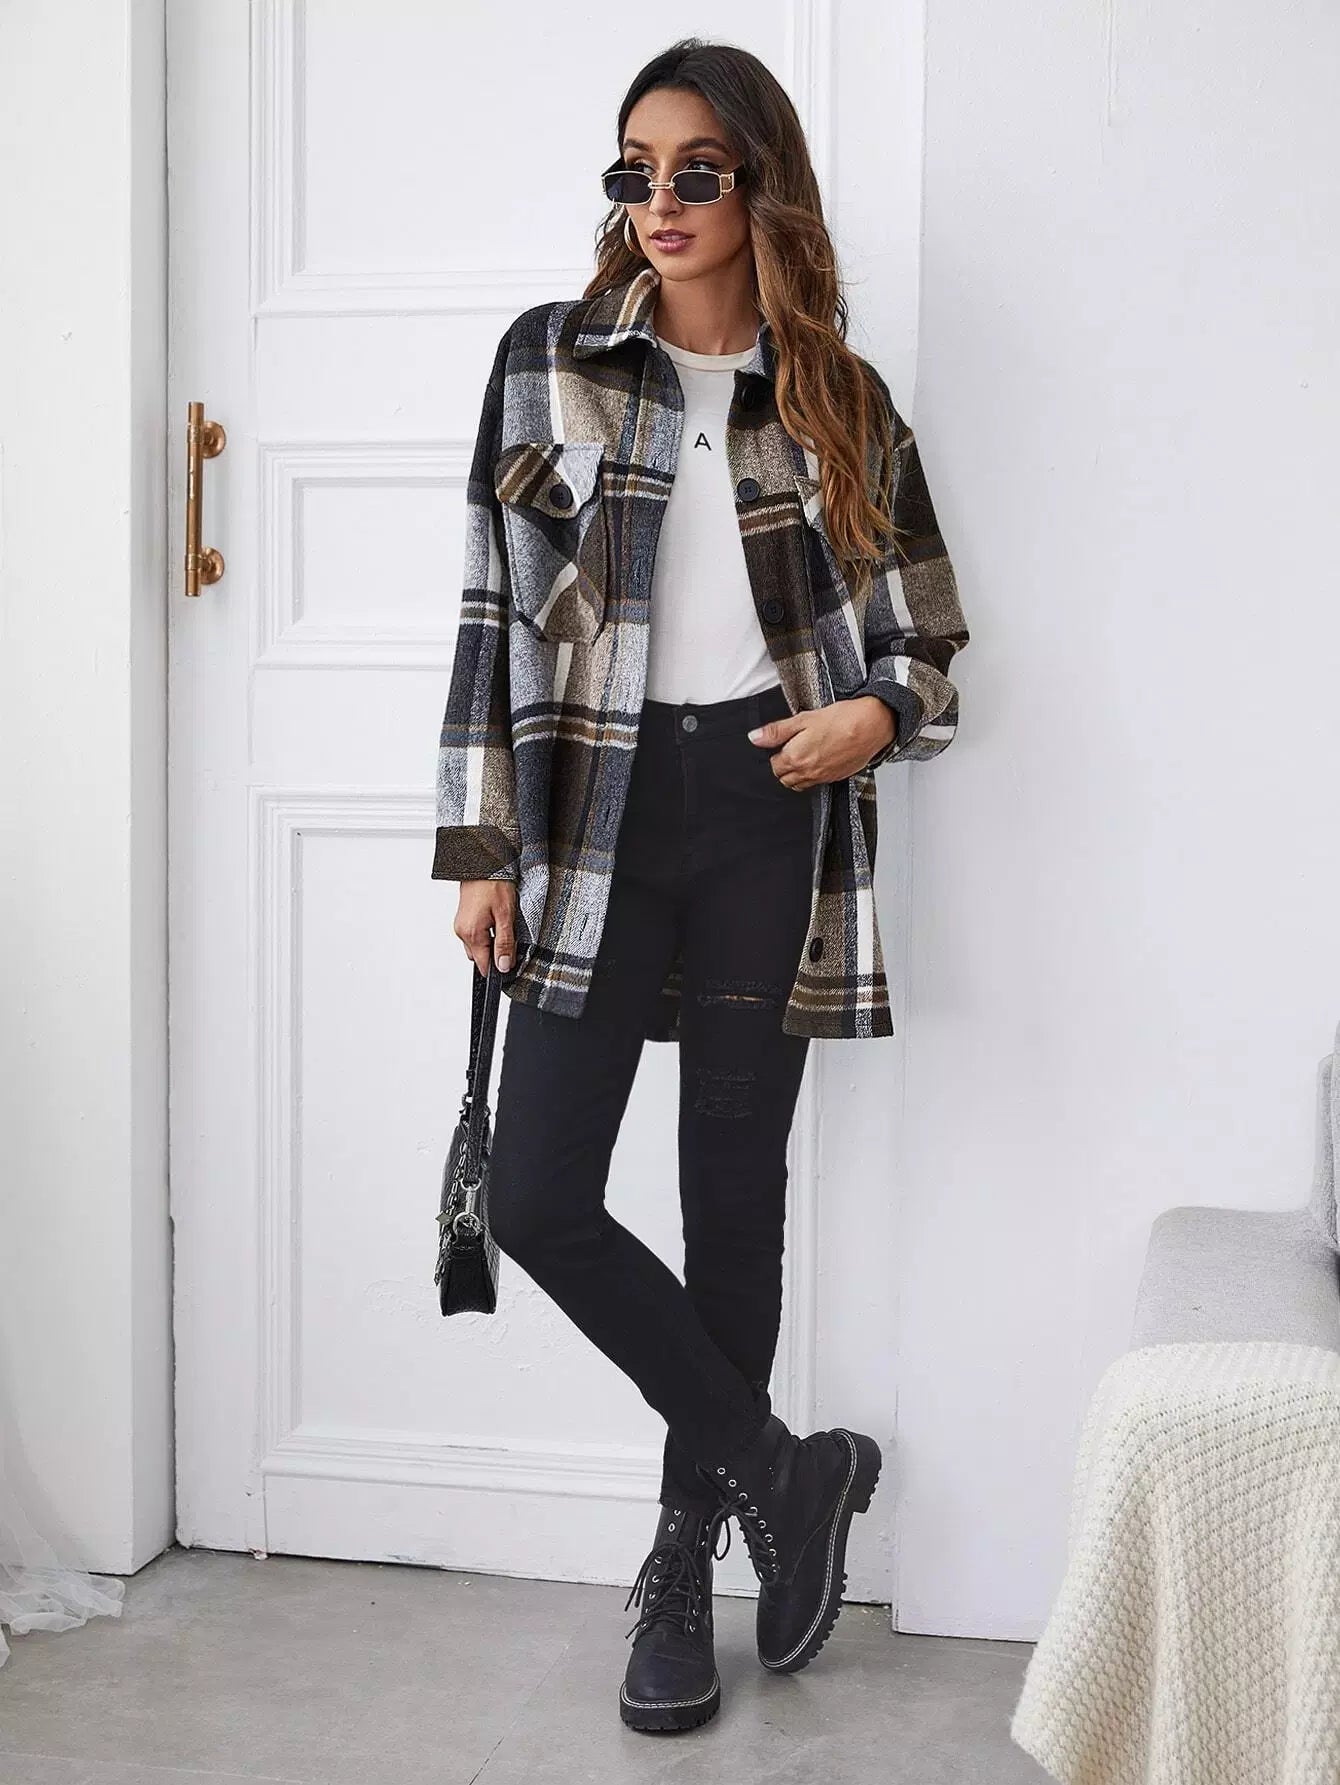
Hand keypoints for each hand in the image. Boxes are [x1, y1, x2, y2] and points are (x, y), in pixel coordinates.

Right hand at [455, 879, 518, 976]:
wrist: (482, 863)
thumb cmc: (494, 884)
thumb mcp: (506, 915)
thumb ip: (504, 943)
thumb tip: (503, 966)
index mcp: (471, 934)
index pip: (483, 965)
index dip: (499, 966)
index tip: (511, 960)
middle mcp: (462, 932)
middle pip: (480, 957)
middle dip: (495, 953)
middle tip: (510, 937)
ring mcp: (461, 925)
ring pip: (477, 946)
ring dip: (490, 942)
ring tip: (502, 925)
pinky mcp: (463, 919)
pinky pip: (475, 935)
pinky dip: (486, 933)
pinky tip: (495, 920)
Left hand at [747, 696, 896, 788]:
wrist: (872, 725)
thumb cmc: (841, 719)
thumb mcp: (803, 719)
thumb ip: (776, 731)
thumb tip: (754, 738)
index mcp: (795, 757)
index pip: (774, 766)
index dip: (776, 753)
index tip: (782, 743)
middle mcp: (807, 772)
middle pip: (784, 778)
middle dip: (784, 766)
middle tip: (792, 748)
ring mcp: (822, 777)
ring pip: (799, 784)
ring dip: (797, 773)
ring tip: (805, 755)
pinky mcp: (836, 777)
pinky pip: (817, 783)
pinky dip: (813, 775)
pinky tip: (820, 759)